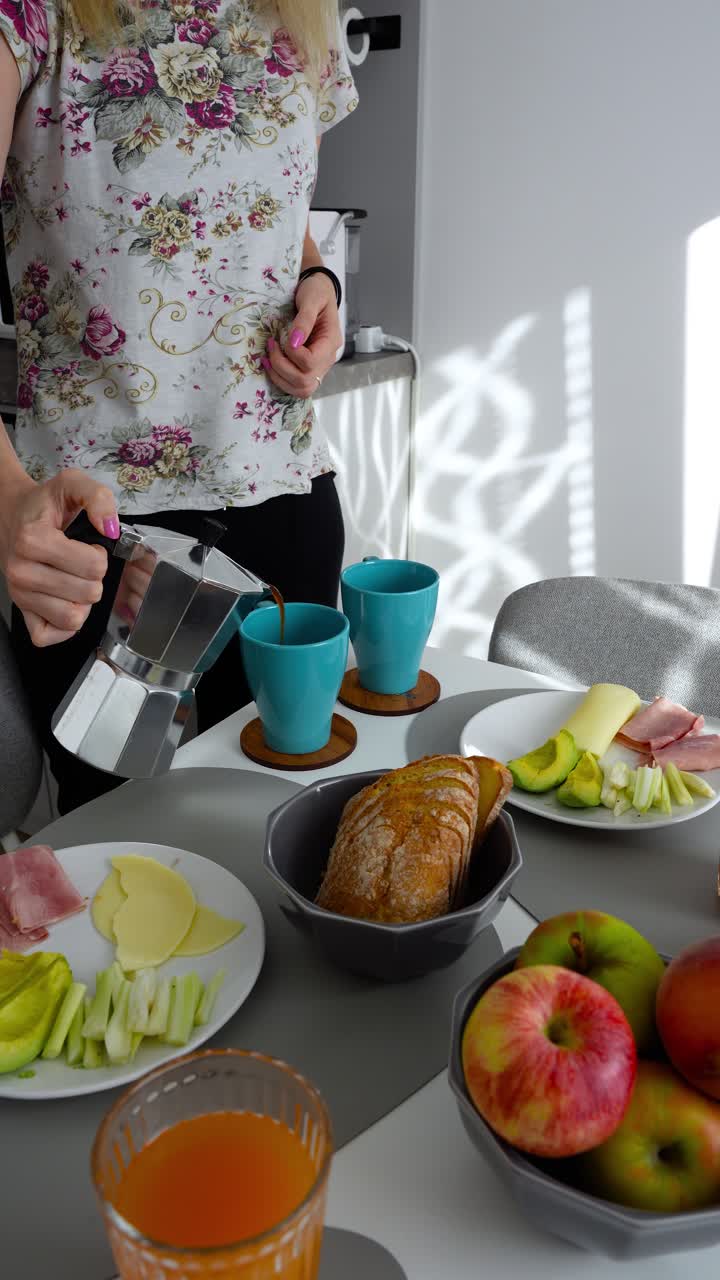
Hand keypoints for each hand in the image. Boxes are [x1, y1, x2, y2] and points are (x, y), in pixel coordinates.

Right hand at [0, 468, 118, 646]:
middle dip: (94, 578)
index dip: (100, 556)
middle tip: (80, 562)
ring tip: (74, 580)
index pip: (93, 567)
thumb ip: (97, 497)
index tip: (88, 545)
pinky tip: (66, 602)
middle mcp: (21, 570)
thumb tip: (110, 528)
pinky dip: (64, 625)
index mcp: (33, 539)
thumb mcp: (72, 485)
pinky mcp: (21, 611)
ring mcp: (19, 594)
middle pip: (88, 594)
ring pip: (72, 618)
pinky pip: (48, 636)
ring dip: (83, 601)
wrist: (13, 514)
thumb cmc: (45, 505)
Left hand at [262, 272, 340, 397]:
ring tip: (267, 360)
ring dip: (280, 378)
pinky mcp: (309, 369)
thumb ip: (304, 320)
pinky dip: (281, 380)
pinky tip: (271, 365)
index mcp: (331, 342)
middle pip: (305, 382)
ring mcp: (319, 367)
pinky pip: (296, 386)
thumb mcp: (312, 298)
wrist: (319, 292)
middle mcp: (327, 359)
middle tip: (271, 347)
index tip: (280, 337)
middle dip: (281, 368)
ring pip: (302, 390)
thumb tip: (294, 342)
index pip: (311, 362)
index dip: (292, 354)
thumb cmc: (316, 292)